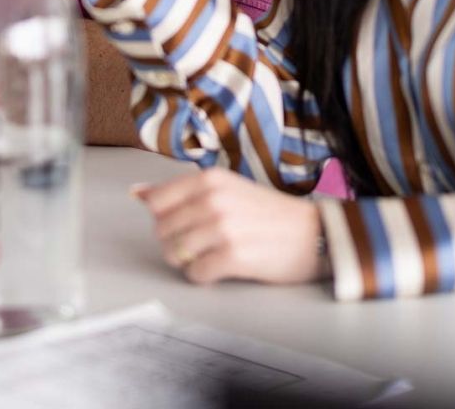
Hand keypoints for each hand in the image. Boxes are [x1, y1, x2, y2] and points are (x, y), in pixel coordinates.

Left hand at [133, 168, 326, 285]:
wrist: (315, 235)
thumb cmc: (271, 214)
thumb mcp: (228, 190)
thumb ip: (183, 192)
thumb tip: (138, 193)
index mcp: (210, 179)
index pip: (157, 201)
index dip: (167, 218)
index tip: (187, 222)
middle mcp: (214, 199)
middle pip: (162, 231)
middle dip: (177, 242)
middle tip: (206, 242)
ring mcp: (223, 227)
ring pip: (174, 253)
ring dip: (189, 260)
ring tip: (214, 254)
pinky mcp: (233, 256)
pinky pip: (195, 273)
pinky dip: (204, 275)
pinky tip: (223, 267)